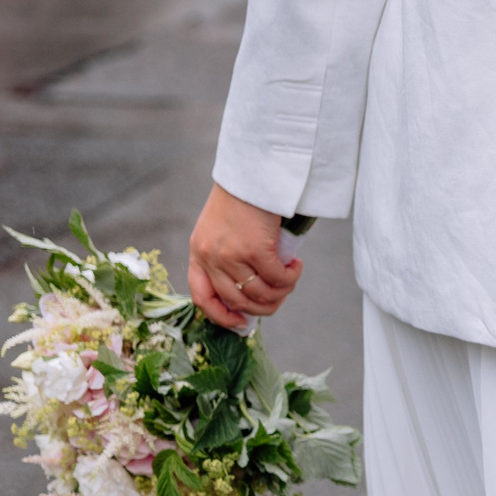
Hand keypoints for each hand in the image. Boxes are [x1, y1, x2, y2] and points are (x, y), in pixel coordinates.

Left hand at [188, 183, 302, 328]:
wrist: (251, 173)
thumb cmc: (240, 200)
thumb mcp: (221, 232)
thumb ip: (228, 259)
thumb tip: (252, 292)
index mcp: (199, 254)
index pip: (201, 298)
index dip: (222, 317)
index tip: (241, 322)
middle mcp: (210, 258)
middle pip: (238, 301)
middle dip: (264, 306)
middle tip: (281, 294)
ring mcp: (231, 255)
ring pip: (260, 294)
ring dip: (282, 291)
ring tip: (291, 276)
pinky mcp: (254, 249)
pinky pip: (277, 278)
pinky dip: (291, 276)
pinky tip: (296, 265)